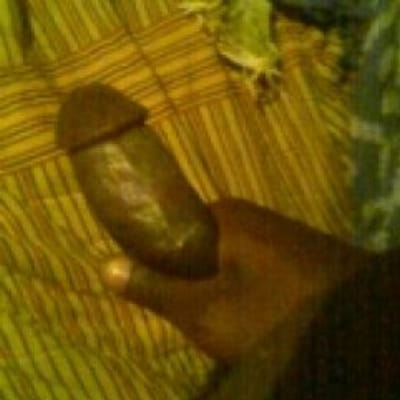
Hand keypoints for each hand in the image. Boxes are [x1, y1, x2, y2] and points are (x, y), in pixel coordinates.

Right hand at [102, 198, 364, 363]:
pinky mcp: (297, 248)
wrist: (354, 323)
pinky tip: (260, 307)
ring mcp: (277, 229)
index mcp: (224, 215)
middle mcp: (250, 213)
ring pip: (229, 256)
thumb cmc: (271, 313)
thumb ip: (155, 287)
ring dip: (222, 283)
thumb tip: (105, 266)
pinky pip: (256, 262)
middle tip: (201, 311)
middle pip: (200, 243)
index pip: (171, 228)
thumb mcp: (204, 311)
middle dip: (194, 276)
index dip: (161, 260)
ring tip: (230, 314)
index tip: (167, 291)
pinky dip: (249, 284)